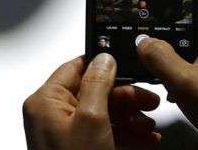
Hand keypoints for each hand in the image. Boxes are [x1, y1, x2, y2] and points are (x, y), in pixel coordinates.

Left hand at [23, 53, 161, 149]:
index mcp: (46, 101)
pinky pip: (104, 135)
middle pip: (94, 91)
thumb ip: (98, 83)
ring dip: (130, 117)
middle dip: (125, 97)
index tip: (129, 66)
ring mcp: (66, 136)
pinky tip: (146, 140)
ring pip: (103, 114)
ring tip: (150, 124)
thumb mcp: (92, 119)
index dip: (104, 65)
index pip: (76, 67)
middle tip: (149, 100)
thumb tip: (104, 57)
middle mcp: (53, 116)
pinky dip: (126, 135)